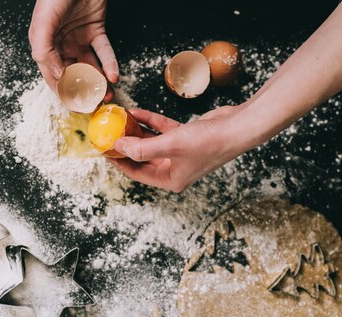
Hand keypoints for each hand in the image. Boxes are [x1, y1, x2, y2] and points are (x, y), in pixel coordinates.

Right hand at [28, 0, 117, 96]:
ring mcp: (79, 38)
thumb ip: (44, 52)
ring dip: (99, 82)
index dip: (64, 93)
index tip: (75, 107)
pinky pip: (104, 52)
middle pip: (74, 74)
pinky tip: (114, 76)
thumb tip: (58, 76)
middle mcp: (61, 44)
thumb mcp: (43, 25)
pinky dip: (110, 64)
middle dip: (85, 90)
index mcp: (44, 45)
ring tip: (108, 94)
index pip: (53, 76)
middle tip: (95, 103)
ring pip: (90, 66)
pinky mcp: (96, 31)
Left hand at [109, 106, 260, 191]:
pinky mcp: (186, 137)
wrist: (238, 127)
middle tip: (108, 133)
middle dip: (125, 144)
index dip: (118, 161)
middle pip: (142, 157)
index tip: (103, 150)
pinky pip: (162, 130)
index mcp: (171, 179)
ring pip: (151, 142)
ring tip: (118, 119)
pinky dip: (150, 121)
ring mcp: (181, 152)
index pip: (137, 172)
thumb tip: (119, 146)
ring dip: (136, 130)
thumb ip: (142, 148)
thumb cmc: (208, 142)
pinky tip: (136, 111)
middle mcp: (174, 168)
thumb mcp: (170, 146)